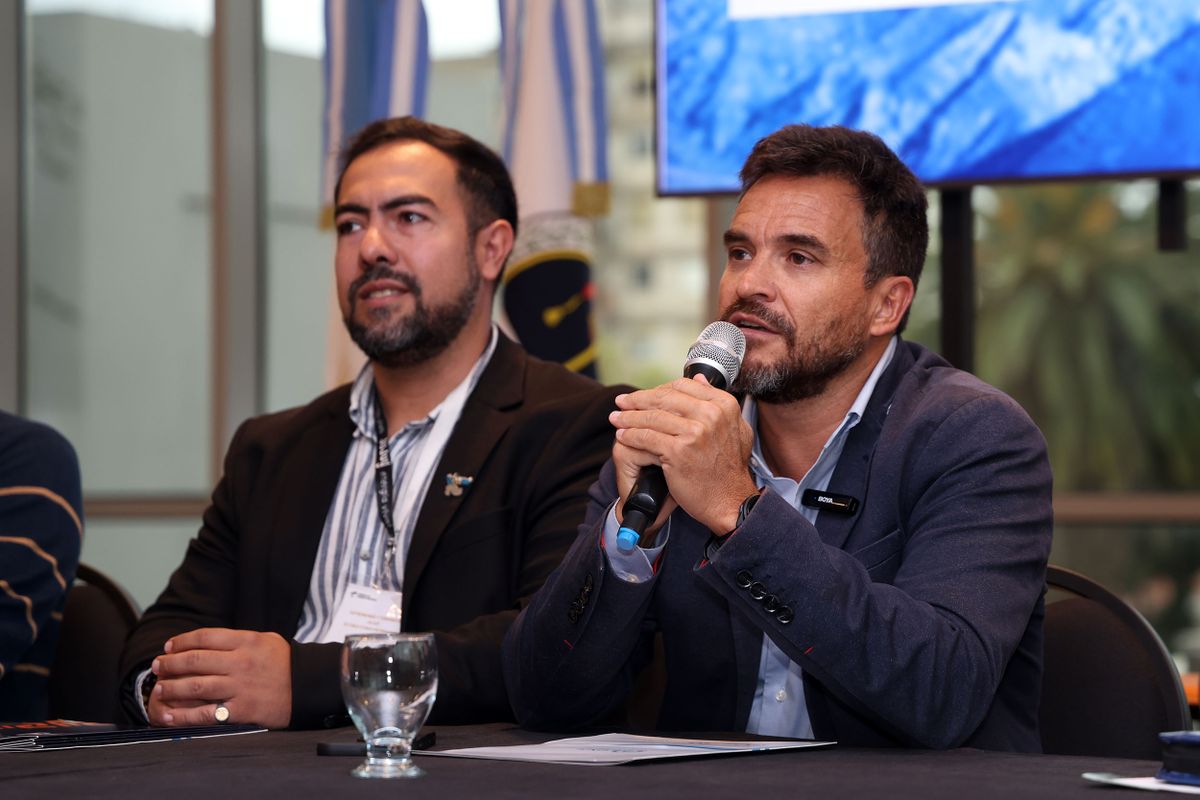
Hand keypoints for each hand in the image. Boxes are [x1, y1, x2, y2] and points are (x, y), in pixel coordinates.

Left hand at [148, 628, 292, 728]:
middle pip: (196, 660)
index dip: (182, 641)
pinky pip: (206, 713)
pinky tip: (169, 715)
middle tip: (158, 666)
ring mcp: (240, 687)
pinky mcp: (241, 710)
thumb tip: (206, 643)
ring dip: (172, 687)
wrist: (308, 687)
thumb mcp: (266, 640)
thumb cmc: (286, 663)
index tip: (169, 647)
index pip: (205, 637)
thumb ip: (238, 640)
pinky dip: (184, 715)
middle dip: (170, 663)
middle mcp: (241, 662)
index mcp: (247, 641)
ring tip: (159, 688)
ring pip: (196, 685)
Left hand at [609, 375, 757, 533]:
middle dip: (638, 399)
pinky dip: (631, 435)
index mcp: (724, 405)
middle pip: (664, 398)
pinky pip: (646, 437)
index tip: (645, 395)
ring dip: (629, 417)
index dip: (659, 389)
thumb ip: (718, 402)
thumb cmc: (729, 469)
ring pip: (652, 417)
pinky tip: (623, 435)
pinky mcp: (678, 451)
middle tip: (621, 402)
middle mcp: (711, 415)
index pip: (682, 386)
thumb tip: (700, 379)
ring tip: (616, 418)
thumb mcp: (735, 428)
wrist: (729, 501)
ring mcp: (695, 432)